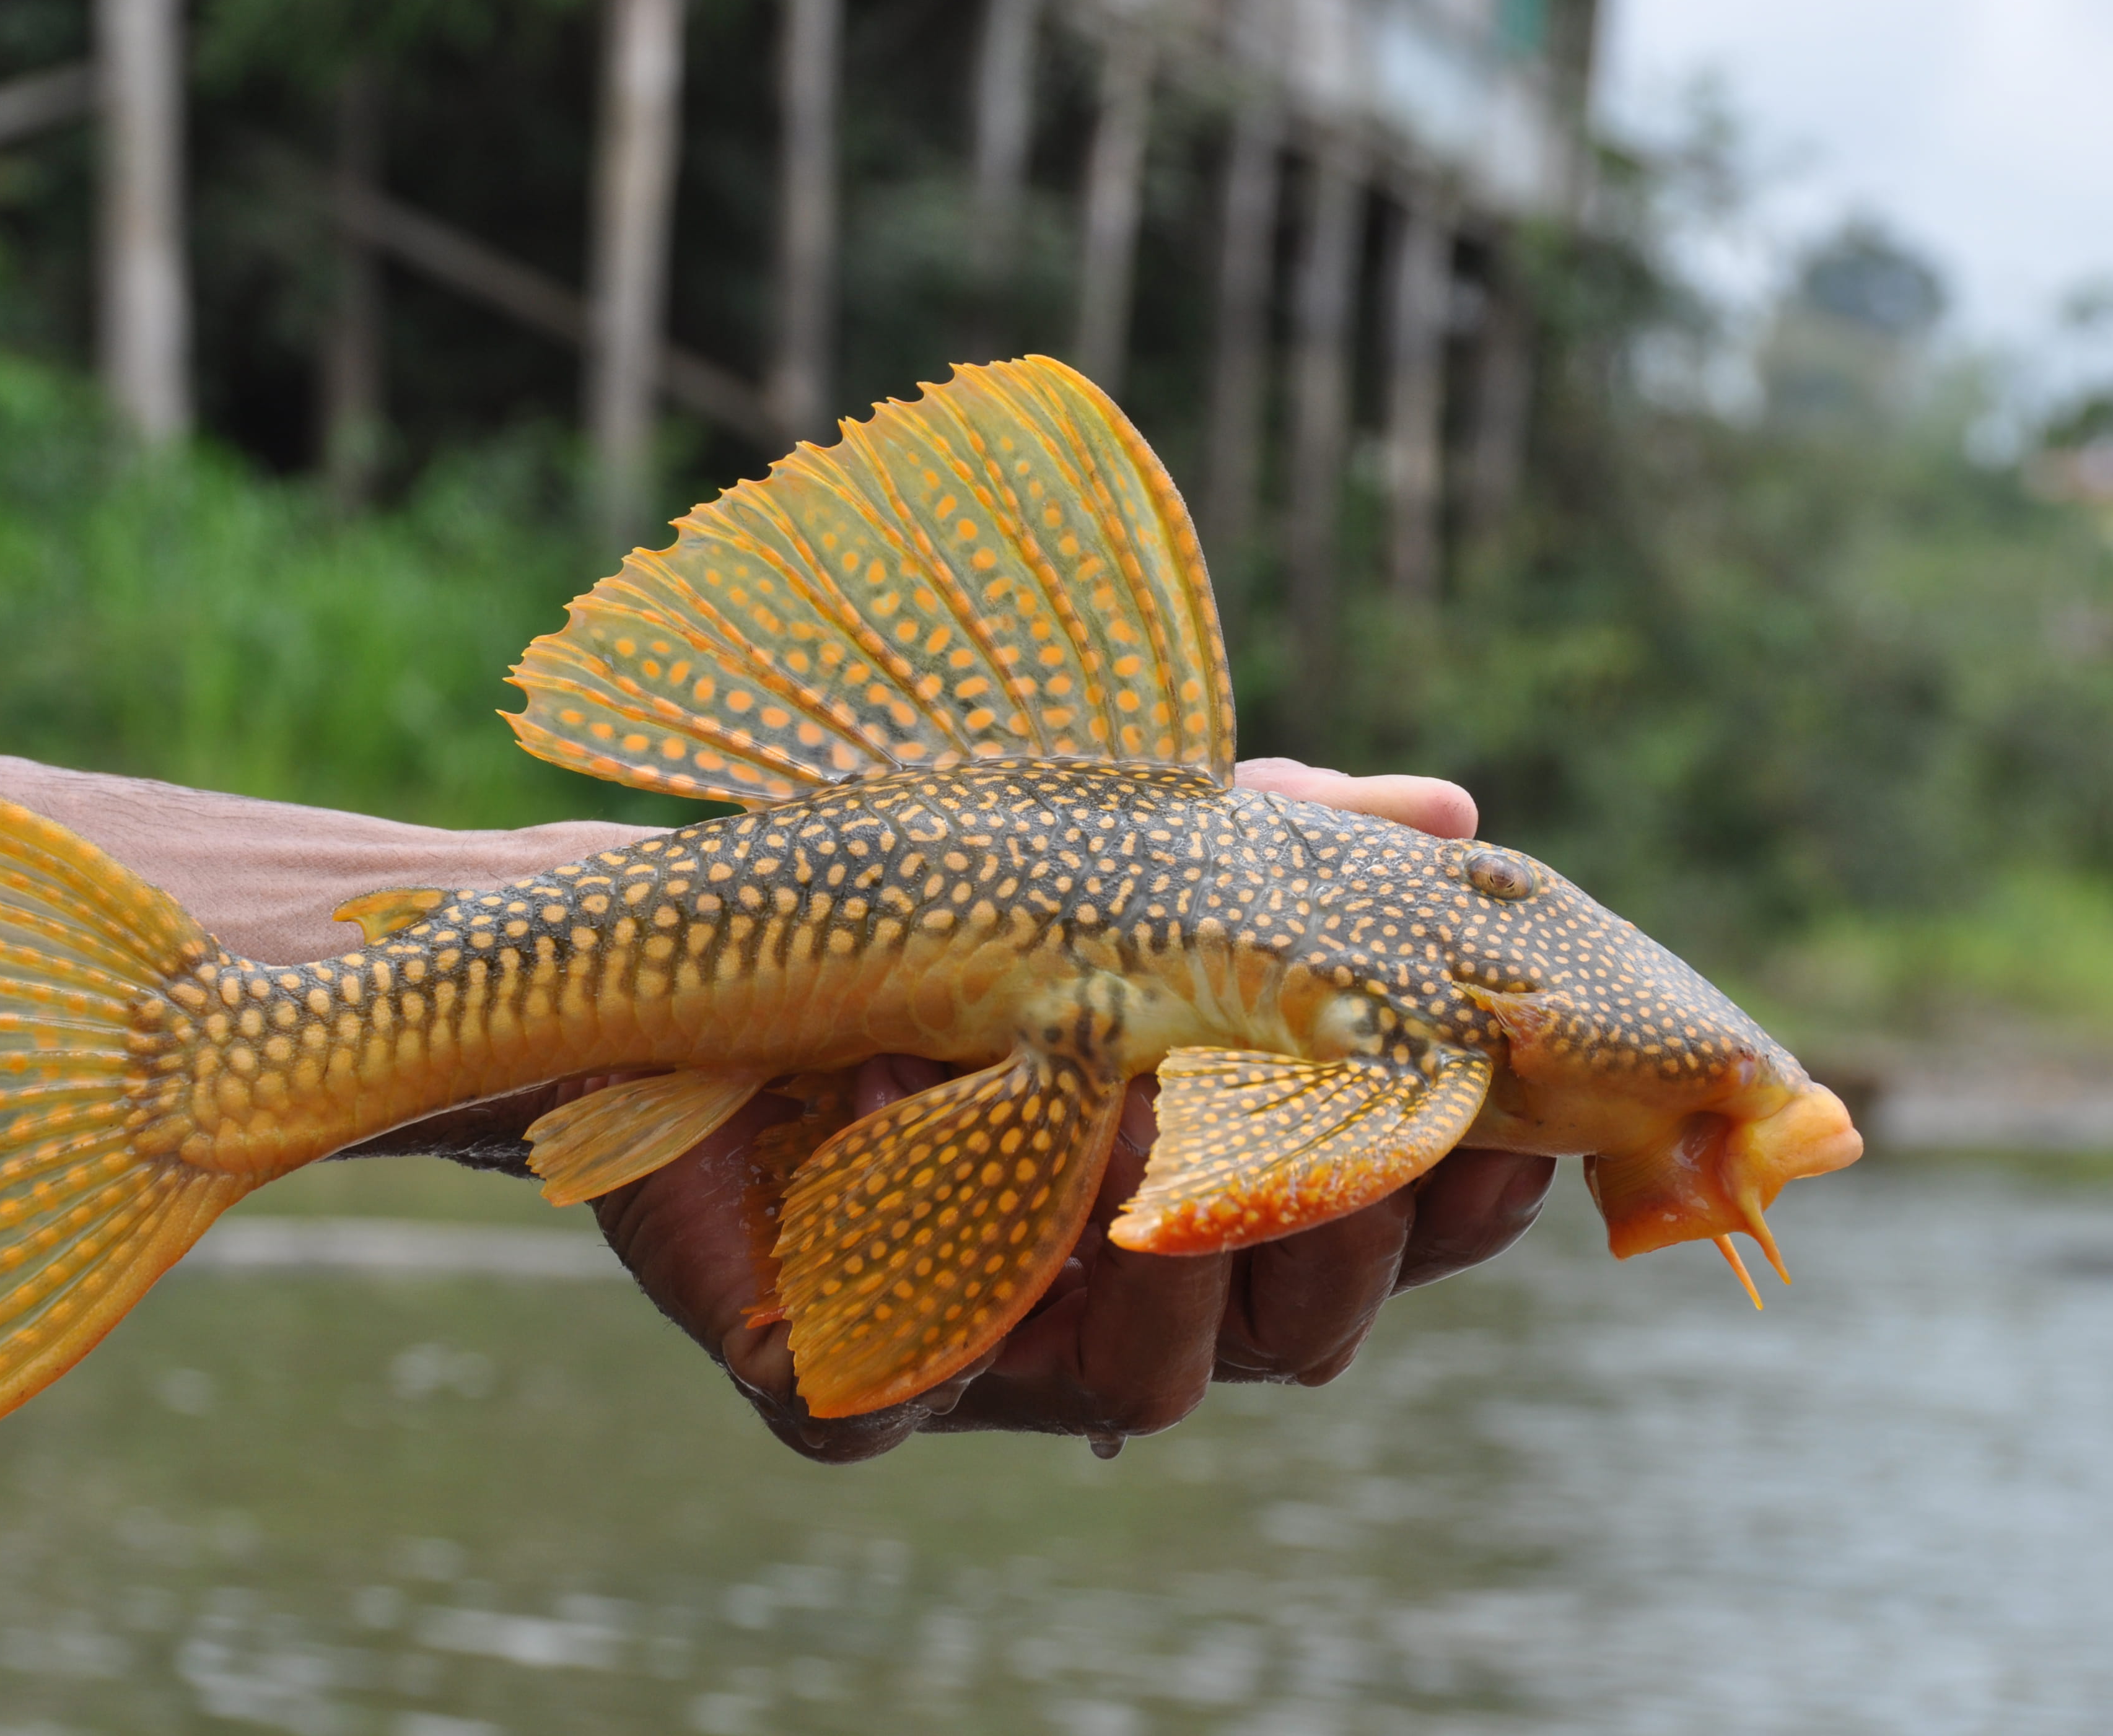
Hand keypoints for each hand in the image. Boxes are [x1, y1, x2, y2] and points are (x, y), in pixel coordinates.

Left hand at [587, 759, 1556, 1462]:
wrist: (693, 953)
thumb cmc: (929, 912)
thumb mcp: (1109, 852)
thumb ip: (1269, 838)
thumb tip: (1447, 812)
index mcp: (1211, 1185)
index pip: (1388, 1227)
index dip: (1464, 1196)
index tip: (1504, 1113)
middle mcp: (1128, 1292)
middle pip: (1305, 1335)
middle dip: (1340, 1240)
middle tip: (1329, 1131)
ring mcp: (999, 1353)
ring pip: (1157, 1385)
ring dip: (1164, 1260)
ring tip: (1130, 1108)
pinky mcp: (848, 1382)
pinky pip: (909, 1383)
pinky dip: (930, 1269)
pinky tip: (898, 1112)